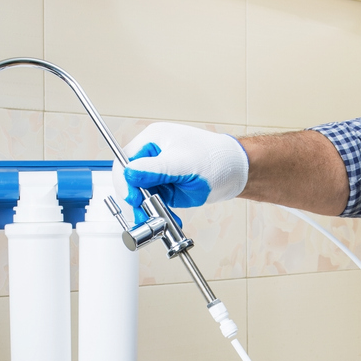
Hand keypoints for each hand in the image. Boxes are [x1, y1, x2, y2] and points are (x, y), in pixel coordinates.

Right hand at [121, 123, 248, 222]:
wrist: (235, 172)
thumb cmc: (215, 158)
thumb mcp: (183, 164)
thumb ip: (154, 169)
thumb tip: (129, 173)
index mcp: (152, 140)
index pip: (125, 160)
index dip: (125, 181)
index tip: (133, 198)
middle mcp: (152, 156)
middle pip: (130, 180)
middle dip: (136, 199)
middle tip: (144, 213)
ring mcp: (159, 173)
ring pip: (140, 195)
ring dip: (147, 210)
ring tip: (159, 220)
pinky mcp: (166, 188)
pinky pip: (154, 203)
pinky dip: (159, 214)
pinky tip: (169, 218)